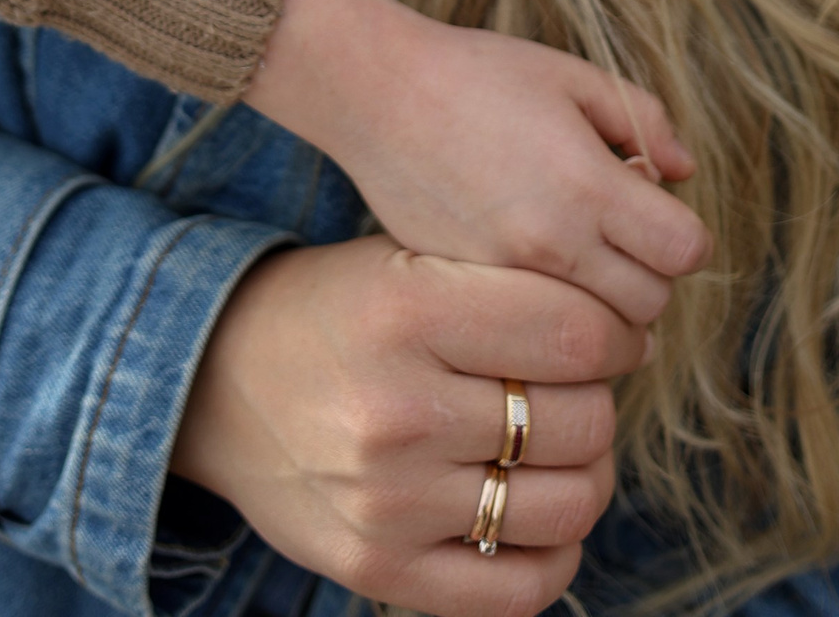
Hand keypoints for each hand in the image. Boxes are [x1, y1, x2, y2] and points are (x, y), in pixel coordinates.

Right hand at [173, 235, 644, 616]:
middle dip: (600, 399)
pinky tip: (541, 514)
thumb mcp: (404, 255)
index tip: (617, 332)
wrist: (216, 384)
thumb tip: (621, 326)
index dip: (619, 332)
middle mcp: (397, 410)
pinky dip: (556, 555)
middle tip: (582, 386)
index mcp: (407, 308)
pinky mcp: (380, 571)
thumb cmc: (334, 309)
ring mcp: (389, 503)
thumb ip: (503, 281)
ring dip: (587, 474)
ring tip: (565, 447)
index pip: (576, 330)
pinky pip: (520, 589)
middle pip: (580, 420)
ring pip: (567, 505)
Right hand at [246, 0, 707, 321]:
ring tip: (581, 260)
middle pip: (648, 306)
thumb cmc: (479, 72)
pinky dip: (547, 318)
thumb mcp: (571, 75)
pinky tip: (534, 276)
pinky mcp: (467, 291)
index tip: (657, 211)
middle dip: (649, 275)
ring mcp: (505, 277)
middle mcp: (552, 243)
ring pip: (593, 333)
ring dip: (602, 306)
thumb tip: (683, 171)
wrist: (379, 92)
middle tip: (622, 237)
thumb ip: (643, 118)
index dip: (683, 233)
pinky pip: (532, 334)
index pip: (683, 251)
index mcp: (587, 184)